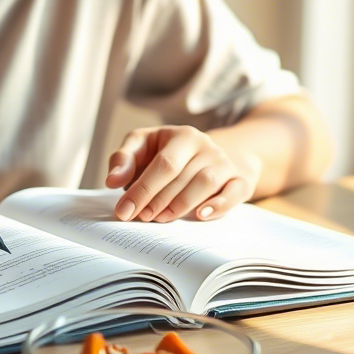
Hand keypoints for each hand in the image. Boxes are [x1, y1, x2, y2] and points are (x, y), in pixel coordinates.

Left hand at [104, 125, 260, 222]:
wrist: (211, 155)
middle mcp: (206, 146)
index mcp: (182, 135)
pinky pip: (233, 194)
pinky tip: (200, 215)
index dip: (142, 189)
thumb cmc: (168, 153)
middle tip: (140, 217)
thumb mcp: (143, 146)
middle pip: (181, 176)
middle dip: (157, 200)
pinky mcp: (240, 180)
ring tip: (160, 218)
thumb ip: (124, 160)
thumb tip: (112, 181)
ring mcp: (225, 162)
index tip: (124, 211)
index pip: (162, 164)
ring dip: (180, 205)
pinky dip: (218, 206)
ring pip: (205, 184)